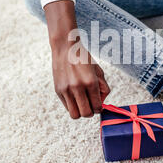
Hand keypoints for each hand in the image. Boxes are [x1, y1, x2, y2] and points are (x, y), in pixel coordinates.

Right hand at [43, 0, 110, 118]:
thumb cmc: (84, 58)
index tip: (99, 105)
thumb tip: (102, 101)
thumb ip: (103, 87)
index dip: (100, 108)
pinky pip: (67, 107)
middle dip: (91, 112)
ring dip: (80, 112)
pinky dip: (72, 105)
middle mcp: (78, 87)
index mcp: (90, 82)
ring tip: (82, 103)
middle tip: (91, 105)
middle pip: (86, 114)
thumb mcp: (98, 70)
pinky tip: (75, 96)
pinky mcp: (58, 90)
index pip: (97, 106)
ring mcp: (66, 89)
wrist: (65, 48)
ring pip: (75, 114)